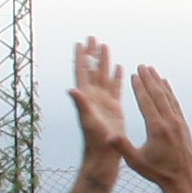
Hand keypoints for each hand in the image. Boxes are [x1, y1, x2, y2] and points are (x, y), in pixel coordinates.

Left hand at [66, 39, 131, 159]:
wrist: (104, 155)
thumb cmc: (95, 141)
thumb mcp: (88, 121)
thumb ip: (81, 104)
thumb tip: (72, 90)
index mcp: (86, 96)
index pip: (82, 72)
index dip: (81, 57)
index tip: (81, 43)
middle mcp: (93, 96)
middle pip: (92, 69)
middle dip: (92, 54)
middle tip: (92, 38)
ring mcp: (103, 101)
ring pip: (103, 76)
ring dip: (104, 61)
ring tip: (105, 46)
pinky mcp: (114, 107)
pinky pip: (115, 88)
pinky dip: (116, 77)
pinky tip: (119, 68)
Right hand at [122, 65, 191, 190]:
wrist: (185, 180)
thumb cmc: (158, 172)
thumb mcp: (136, 162)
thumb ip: (122, 147)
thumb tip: (109, 136)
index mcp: (157, 129)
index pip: (147, 102)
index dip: (140, 87)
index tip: (134, 74)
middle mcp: (170, 122)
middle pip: (159, 95)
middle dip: (150, 80)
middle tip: (143, 65)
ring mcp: (179, 123)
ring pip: (169, 98)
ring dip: (160, 83)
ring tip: (153, 71)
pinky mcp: (183, 126)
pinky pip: (176, 104)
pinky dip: (170, 93)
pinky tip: (166, 86)